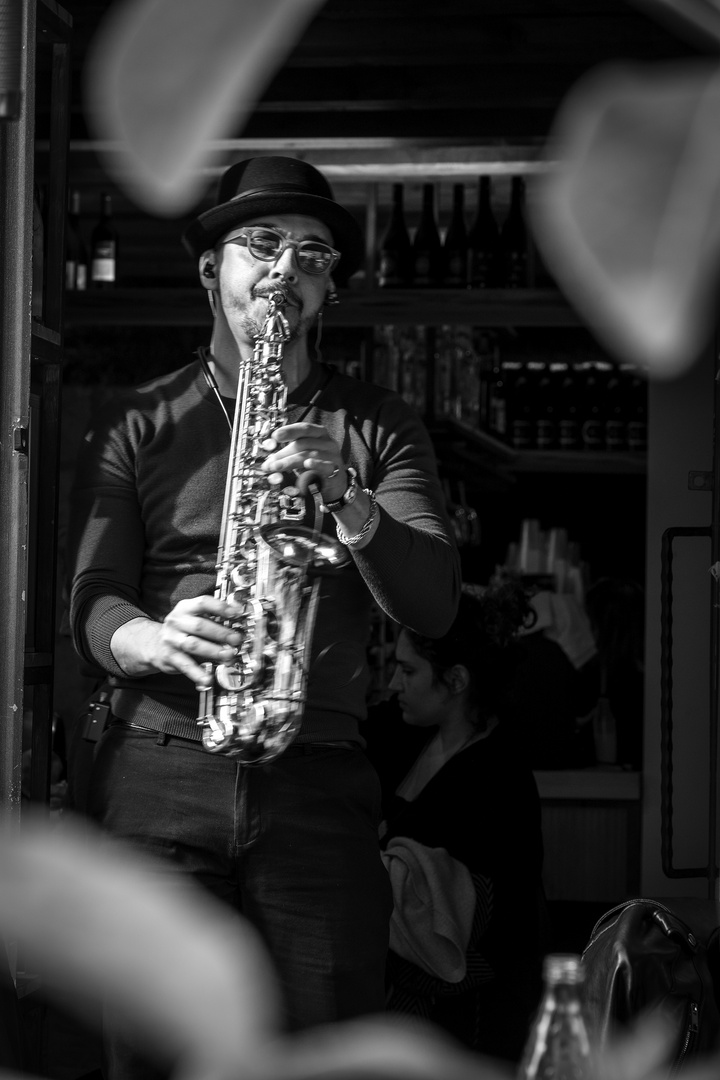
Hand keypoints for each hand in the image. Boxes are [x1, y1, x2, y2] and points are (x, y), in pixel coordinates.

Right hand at [110, 596, 241, 682]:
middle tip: (236, 639)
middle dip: (220, 633)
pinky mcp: (169, 657)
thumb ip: (214, 621)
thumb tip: (238, 629)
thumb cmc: (183, 631)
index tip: (237, 612)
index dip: (220, 607)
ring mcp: (171, 640)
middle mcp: (177, 622)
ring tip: (228, 656)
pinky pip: (185, 666)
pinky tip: (208, 679)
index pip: (203, 603)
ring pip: (193, 645)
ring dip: (213, 651)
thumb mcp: (194, 619)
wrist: (154, 645)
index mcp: (186, 608)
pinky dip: (198, 673)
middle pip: (199, 626)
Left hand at [262, 422, 346, 499]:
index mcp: (319, 434)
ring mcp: (332, 456)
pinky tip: (307, 464)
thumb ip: (288, 455)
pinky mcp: (335, 470)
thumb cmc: (317, 467)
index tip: (275, 436)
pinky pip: (325, 465)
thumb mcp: (302, 456)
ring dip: (290, 461)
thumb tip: (267, 462)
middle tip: (270, 462)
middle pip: (303, 443)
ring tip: (276, 467)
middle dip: (284, 453)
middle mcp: (327, 442)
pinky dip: (316, 464)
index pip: (304, 428)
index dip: (289, 431)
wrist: (336, 484)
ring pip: (309, 455)